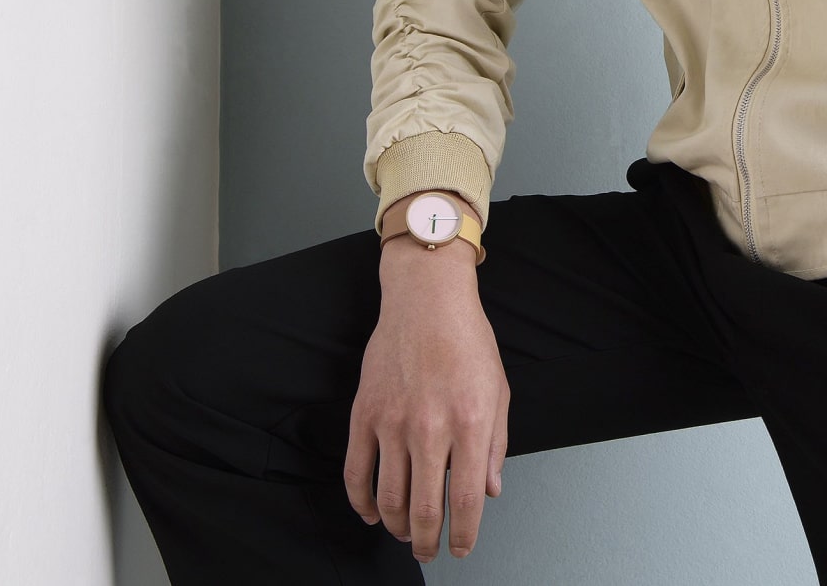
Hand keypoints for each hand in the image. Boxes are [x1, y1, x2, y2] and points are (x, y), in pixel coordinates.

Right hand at [343, 234, 509, 562]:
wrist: (425, 301)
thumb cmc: (466, 340)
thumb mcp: (499, 392)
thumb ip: (495, 447)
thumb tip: (489, 491)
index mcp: (470, 424)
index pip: (465, 502)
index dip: (462, 536)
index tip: (459, 548)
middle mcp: (430, 428)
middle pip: (423, 509)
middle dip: (427, 542)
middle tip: (429, 552)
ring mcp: (392, 421)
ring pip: (388, 497)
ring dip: (396, 526)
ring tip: (404, 533)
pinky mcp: (364, 412)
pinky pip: (355, 469)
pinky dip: (360, 500)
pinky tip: (370, 512)